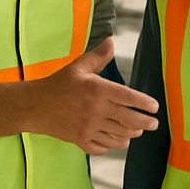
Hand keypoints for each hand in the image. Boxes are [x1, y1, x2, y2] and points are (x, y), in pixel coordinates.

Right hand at [33, 38, 158, 153]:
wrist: (34, 106)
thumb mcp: (78, 66)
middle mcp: (96, 110)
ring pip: (119, 136)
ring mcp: (89, 127)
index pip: (130, 98)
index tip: (155, 107)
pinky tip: (117, 141)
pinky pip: (103, 147)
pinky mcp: (81, 140)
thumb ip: (98, 56)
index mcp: (98, 90)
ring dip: (132, 134)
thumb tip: (111, 41)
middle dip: (146, 123)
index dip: (145, 103)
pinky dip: (113, 145)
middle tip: (154, 123)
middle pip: (130, 120)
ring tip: (137, 130)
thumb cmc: (58, 84)